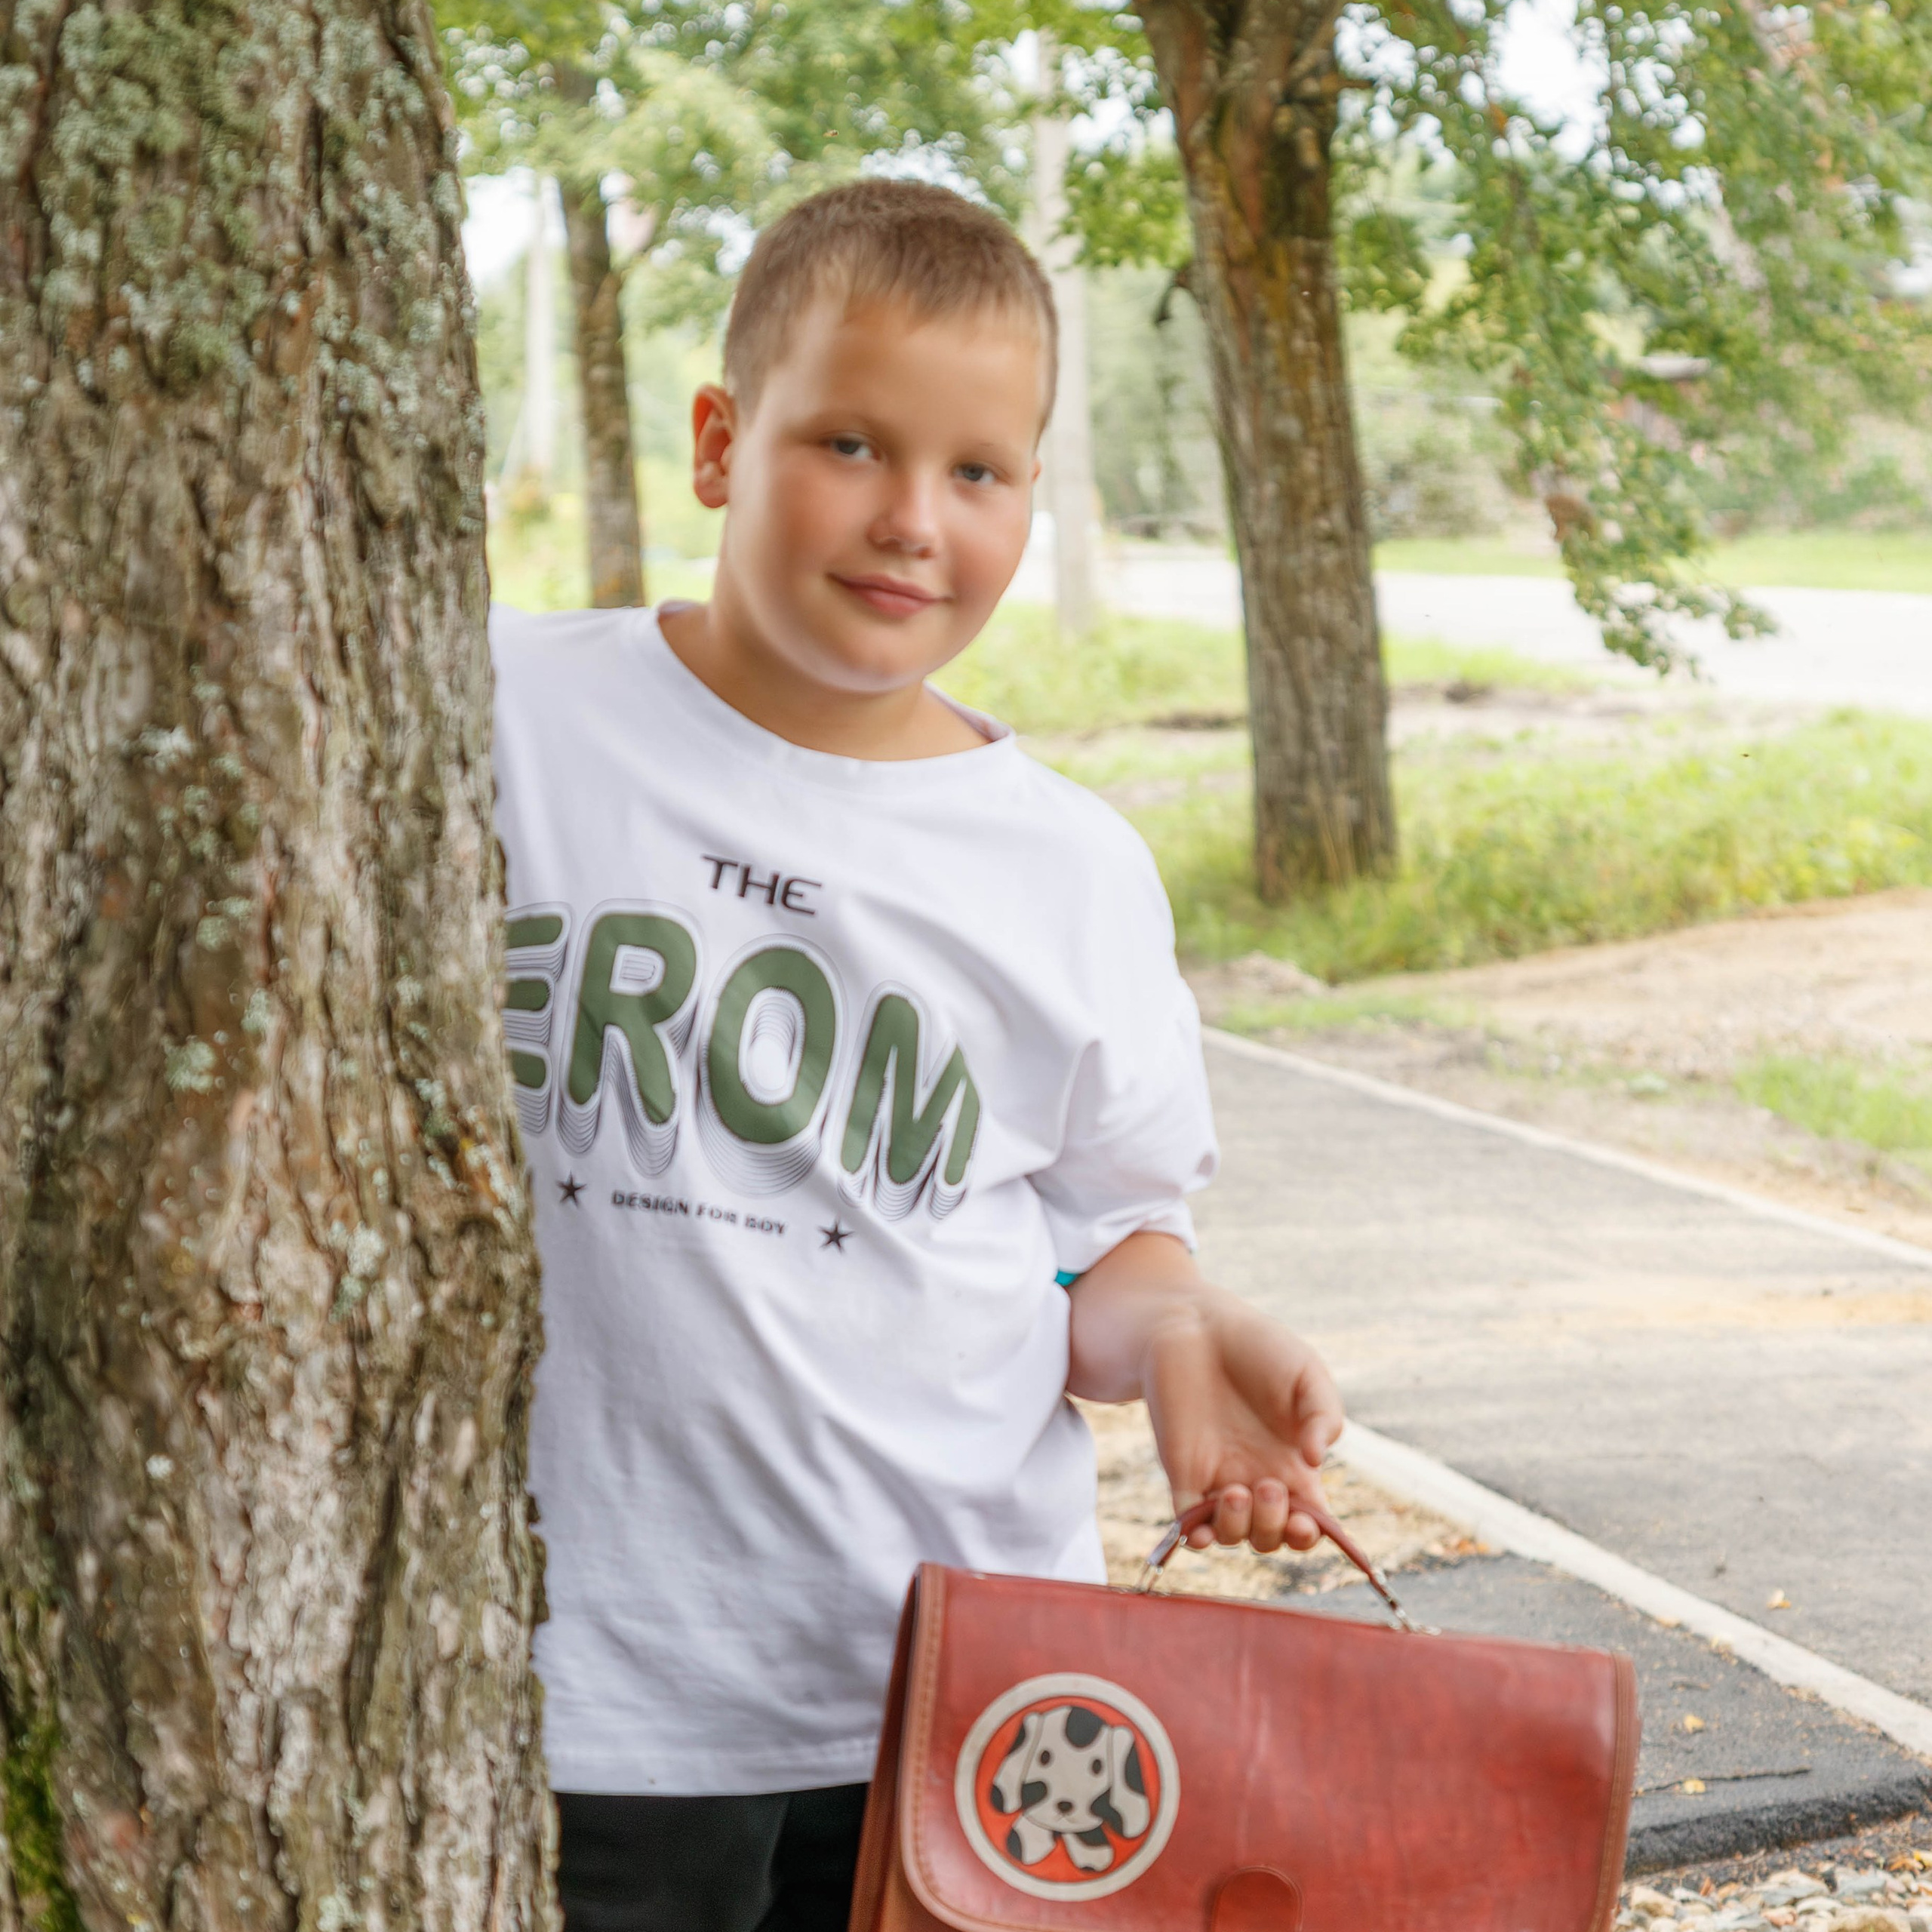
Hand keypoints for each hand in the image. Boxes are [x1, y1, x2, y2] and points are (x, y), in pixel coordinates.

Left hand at [1064, 1232, 1343, 1554]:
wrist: (1197, 1326)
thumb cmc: (1259, 1347)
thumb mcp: (1307, 1374)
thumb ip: (1325, 1416)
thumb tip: (1317, 1461)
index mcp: (1294, 1464)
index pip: (1310, 1520)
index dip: (1312, 1535)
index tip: (1309, 1520)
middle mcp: (1258, 1478)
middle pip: (1272, 1537)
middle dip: (1275, 1529)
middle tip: (1267, 1486)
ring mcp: (1219, 1477)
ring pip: (1233, 1535)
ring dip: (1240, 1530)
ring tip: (1237, 1491)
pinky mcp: (1182, 1471)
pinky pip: (1188, 1523)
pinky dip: (1197, 1538)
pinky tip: (1202, 1529)